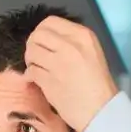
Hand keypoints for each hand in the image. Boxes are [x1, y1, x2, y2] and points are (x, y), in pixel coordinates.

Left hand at [23, 16, 118, 131]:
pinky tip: (37, 79)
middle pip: (36, 35)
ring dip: (30, 60)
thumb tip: (47, 39)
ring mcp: (58, 63)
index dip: (41, 31)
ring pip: (31, 52)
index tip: (43, 42)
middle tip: (37, 56)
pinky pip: (30, 71)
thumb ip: (71, 41)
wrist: (100, 109)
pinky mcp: (49, 80)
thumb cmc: (97, 82)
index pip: (50, 22)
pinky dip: (30, 74)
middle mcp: (70, 46)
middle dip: (32, 45)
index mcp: (82, 35)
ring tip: (37, 68)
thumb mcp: (91, 52)